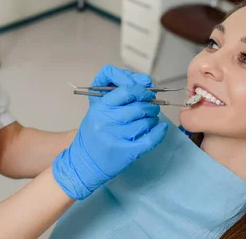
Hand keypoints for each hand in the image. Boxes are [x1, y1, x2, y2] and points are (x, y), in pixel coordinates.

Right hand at [52, 65, 167, 199]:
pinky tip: (161, 128)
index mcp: (100, 107)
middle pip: (140, 106)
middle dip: (151, 105)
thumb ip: (117, 92)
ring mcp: (117, 137)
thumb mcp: (97, 107)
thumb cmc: (94, 132)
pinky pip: (150, 139)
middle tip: (152, 107)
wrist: (85, 161)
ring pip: (146, 122)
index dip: (141, 90)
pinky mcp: (127, 152)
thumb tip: (145, 83)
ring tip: (150, 119)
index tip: (147, 93)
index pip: (127, 90)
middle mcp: (107, 121)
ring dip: (153, 119)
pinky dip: (159, 132)